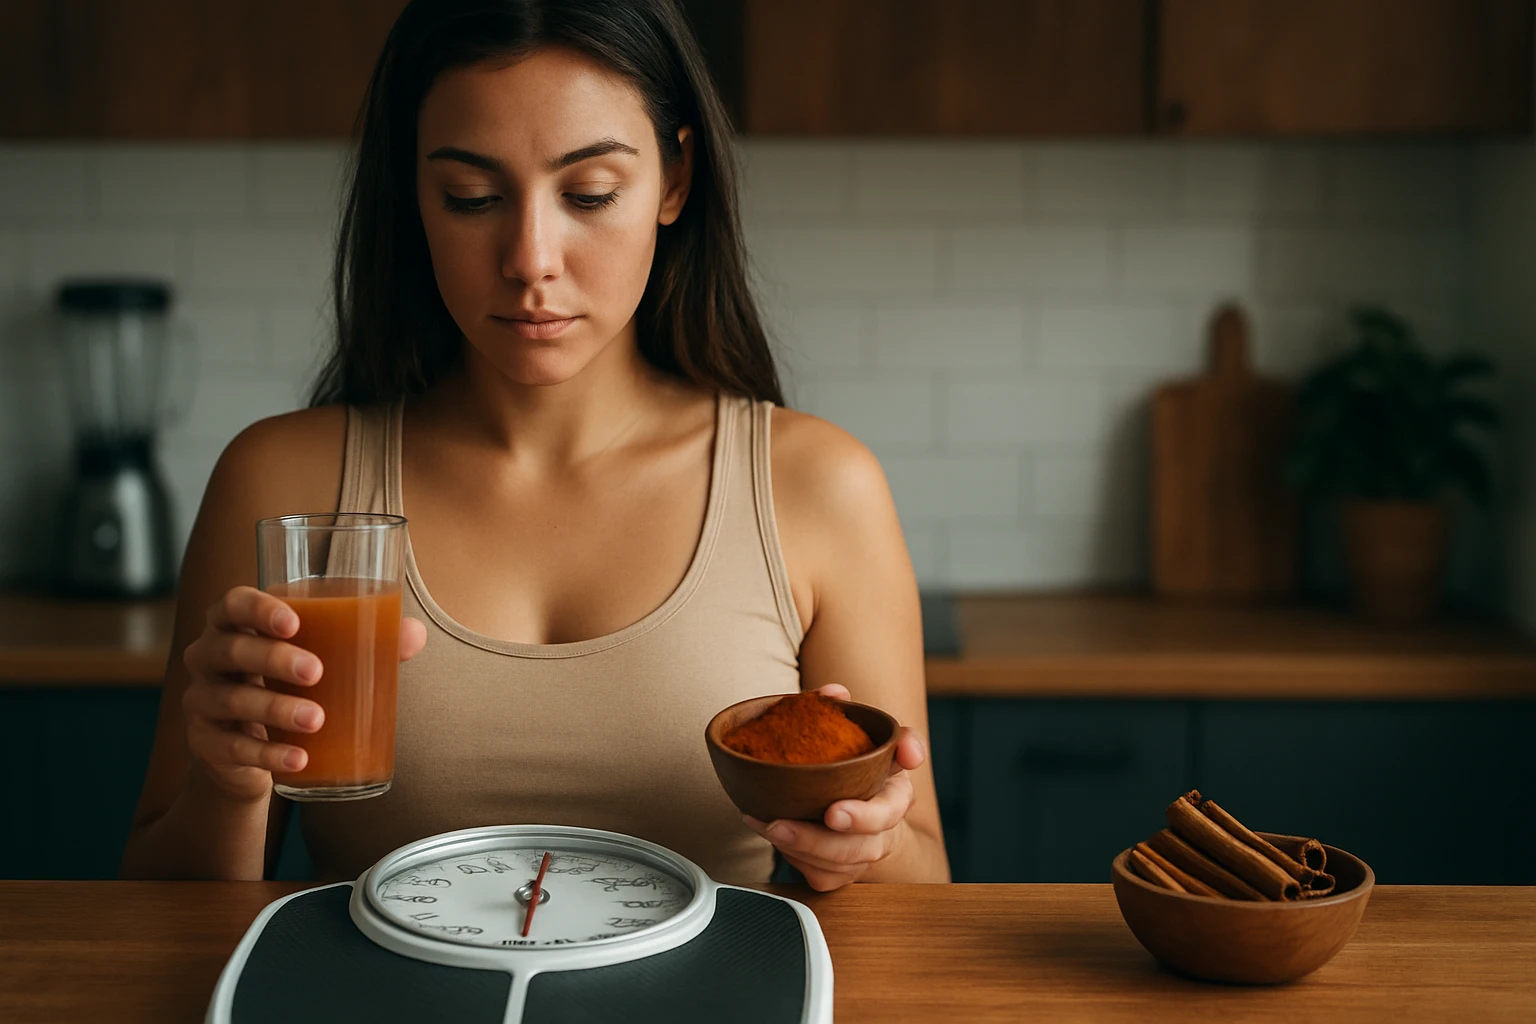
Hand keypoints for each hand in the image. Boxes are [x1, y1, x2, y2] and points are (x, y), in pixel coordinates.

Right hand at [179, 585, 426, 801]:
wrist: (250, 749)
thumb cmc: (290, 684)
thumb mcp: (321, 658)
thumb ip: (367, 642)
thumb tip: (414, 635)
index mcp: (235, 624)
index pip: (232, 604)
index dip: (257, 609)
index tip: (294, 622)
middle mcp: (208, 657)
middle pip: (230, 649)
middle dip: (273, 659)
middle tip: (316, 672)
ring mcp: (201, 701)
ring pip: (231, 700)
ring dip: (276, 710)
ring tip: (317, 720)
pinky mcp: (206, 743)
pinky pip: (232, 748)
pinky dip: (267, 755)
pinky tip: (299, 760)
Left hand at [742, 683, 925, 891]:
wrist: (862, 807)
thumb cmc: (860, 769)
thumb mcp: (864, 736)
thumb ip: (851, 711)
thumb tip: (835, 692)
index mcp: (894, 795)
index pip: (892, 808)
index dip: (865, 815)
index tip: (833, 812)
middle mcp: (882, 832)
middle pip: (861, 847)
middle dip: (819, 841)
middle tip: (782, 826)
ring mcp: (861, 857)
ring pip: (835, 866)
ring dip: (796, 847)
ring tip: (764, 823)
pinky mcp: (838, 873)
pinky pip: (817, 875)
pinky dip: (791, 856)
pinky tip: (766, 830)